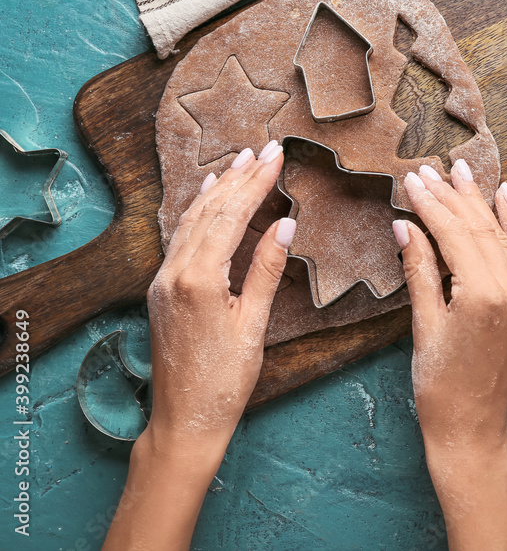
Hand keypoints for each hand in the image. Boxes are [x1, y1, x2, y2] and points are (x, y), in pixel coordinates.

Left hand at [104, 141, 293, 549]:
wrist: (185, 419)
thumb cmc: (225, 380)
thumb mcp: (254, 324)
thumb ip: (265, 270)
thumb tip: (284, 226)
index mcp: (199, 279)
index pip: (231, 217)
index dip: (255, 184)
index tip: (275, 156)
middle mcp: (174, 272)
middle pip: (209, 211)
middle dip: (238, 177)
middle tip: (264, 149)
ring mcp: (163, 280)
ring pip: (190, 220)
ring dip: (216, 189)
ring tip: (238, 162)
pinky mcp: (161, 290)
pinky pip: (179, 237)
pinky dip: (198, 212)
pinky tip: (208, 199)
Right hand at [394, 159, 506, 549]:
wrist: (473, 433)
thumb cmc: (440, 390)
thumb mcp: (424, 328)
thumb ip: (420, 272)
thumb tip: (407, 227)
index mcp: (482, 296)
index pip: (455, 235)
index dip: (432, 206)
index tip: (412, 181)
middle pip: (479, 230)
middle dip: (453, 198)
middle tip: (430, 170)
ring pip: (502, 238)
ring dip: (481, 203)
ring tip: (463, 171)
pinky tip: (505, 199)